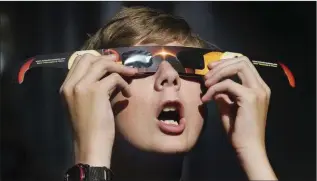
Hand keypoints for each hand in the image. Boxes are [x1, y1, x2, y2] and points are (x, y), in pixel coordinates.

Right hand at [60, 53, 136, 166]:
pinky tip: (127, 94)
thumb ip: (92, 88)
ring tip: (131, 74)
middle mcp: (71, 84)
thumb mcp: (85, 104)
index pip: (79, 61)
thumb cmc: (89, 129)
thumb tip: (109, 76)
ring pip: (102, 64)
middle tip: (121, 64)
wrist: (90, 145)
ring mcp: (82, 87)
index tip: (110, 62)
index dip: (96, 59)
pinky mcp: (96, 91)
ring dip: (119, 68)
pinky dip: (124, 83)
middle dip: (107, 59)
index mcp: (66, 87)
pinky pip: (114, 78)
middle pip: (89, 58)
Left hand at [201, 56, 276, 179]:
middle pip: (242, 60)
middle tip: (207, 75)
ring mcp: (257, 91)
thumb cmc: (239, 131)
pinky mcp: (250, 97)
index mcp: (258, 88)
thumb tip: (213, 84)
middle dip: (221, 64)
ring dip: (218, 73)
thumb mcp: (228, 107)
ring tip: (205, 84)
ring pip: (237, 67)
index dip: (226, 62)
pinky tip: (206, 99)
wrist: (247, 148)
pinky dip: (214, 89)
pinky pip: (227, 84)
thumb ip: (223, 94)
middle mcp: (261, 87)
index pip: (244, 64)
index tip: (211, 69)